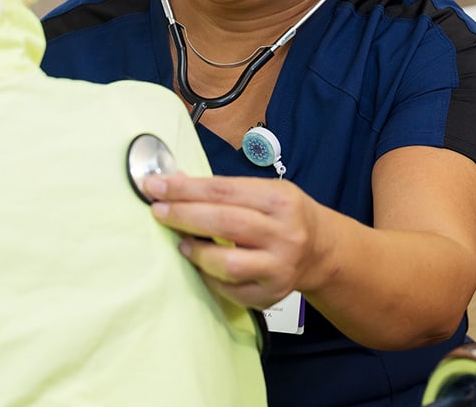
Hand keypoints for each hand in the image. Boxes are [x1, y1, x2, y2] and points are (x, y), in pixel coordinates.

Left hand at [143, 172, 323, 309]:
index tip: (155, 186)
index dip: (185, 189)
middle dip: (183, 215)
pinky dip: (208, 277)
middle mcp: (284, 233)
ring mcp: (279, 267)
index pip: (223, 191)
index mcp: (279, 199)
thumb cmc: (283, 215)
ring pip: (227, 263)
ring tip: (181, 243)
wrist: (319, 250)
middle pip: (224, 223)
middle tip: (157, 211)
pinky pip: (230, 289)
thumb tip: (174, 181)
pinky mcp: (271, 294)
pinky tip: (200, 265)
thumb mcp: (262, 191)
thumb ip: (221, 189)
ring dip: (196, 252)